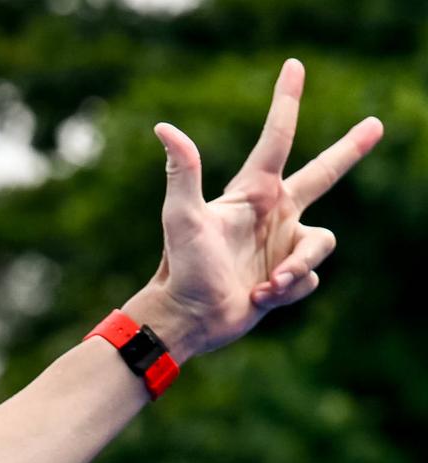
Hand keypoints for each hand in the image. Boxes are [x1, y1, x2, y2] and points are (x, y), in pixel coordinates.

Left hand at [142, 58, 381, 359]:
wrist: (187, 318)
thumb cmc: (181, 265)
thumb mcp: (182, 216)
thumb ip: (183, 172)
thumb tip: (165, 127)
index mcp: (253, 192)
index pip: (277, 139)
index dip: (287, 101)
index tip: (294, 67)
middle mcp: (274, 214)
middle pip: (323, 174)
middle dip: (349, 151)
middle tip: (375, 126)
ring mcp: (283, 244)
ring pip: (320, 245)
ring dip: (296, 267)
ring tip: (266, 284)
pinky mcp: (287, 276)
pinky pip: (306, 278)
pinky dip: (286, 290)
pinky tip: (258, 298)